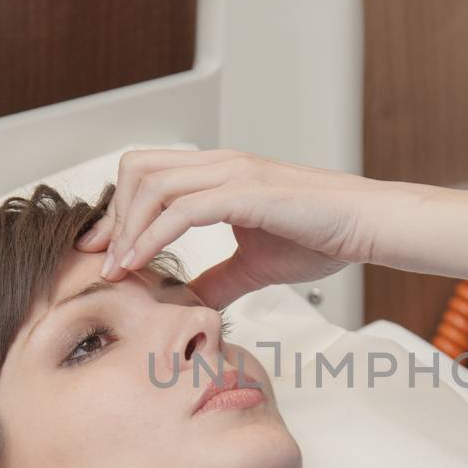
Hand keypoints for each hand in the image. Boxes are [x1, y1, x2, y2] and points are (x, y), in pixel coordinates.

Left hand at [75, 149, 405, 308]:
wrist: (365, 227)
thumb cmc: (322, 236)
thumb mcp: (254, 265)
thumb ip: (219, 279)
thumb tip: (192, 301)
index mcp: (219, 173)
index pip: (149, 174)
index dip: (119, 211)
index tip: (103, 251)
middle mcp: (220, 165)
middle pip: (137, 168)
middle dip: (113, 215)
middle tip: (102, 259)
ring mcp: (232, 174)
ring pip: (152, 184)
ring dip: (127, 228)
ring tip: (118, 268)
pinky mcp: (245, 193)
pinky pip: (182, 210)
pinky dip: (152, 237)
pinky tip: (140, 263)